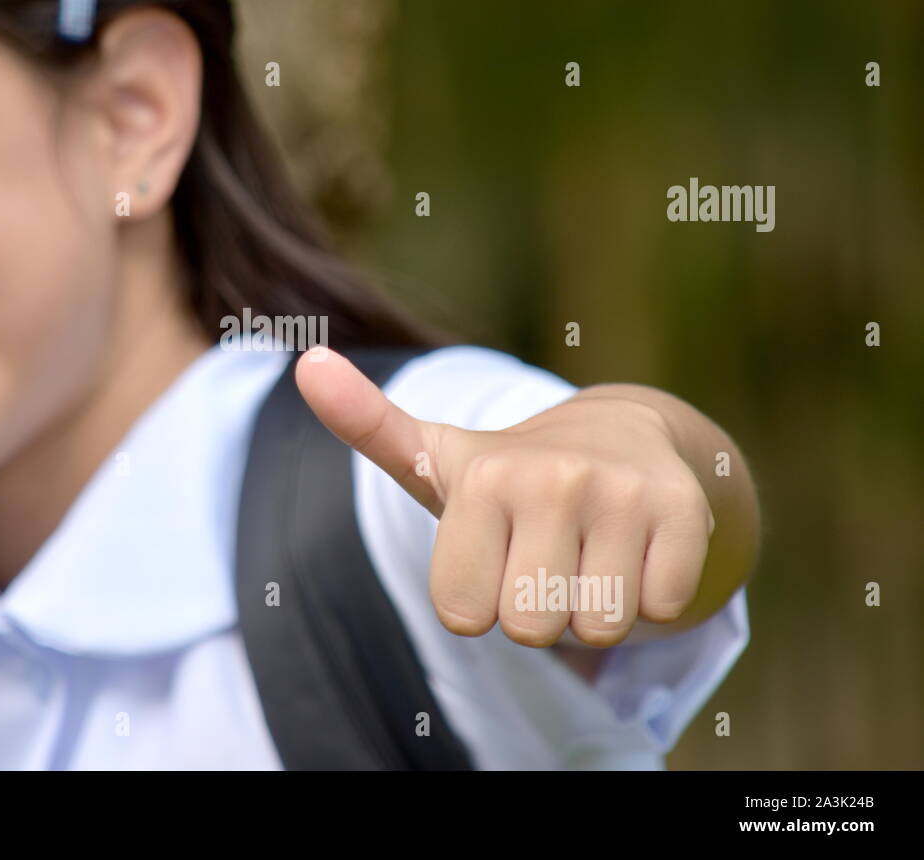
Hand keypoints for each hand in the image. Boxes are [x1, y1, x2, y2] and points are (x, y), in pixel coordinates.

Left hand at [294, 347, 715, 647]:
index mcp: (482, 477)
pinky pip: (662, 607)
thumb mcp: (435, 456)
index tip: (492, 550)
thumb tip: (305, 362)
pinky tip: (637, 544)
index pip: (465, 617)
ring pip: (599, 627)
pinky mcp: (686, 510)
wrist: (622, 432)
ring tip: (589, 549)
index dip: (478, 600)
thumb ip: (366, 424)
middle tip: (544, 553)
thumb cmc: (510, 474)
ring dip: (595, 606)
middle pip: (531, 629)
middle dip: (536, 607)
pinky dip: (652, 594)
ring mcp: (624, 493)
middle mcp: (552, 478)